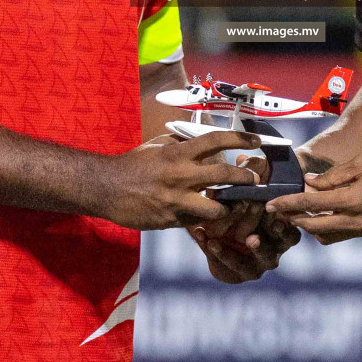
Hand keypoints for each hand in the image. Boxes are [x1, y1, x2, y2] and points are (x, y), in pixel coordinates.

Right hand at [99, 131, 260, 229]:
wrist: (105, 188)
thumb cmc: (132, 164)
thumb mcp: (157, 146)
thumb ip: (180, 145)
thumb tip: (201, 143)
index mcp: (178, 153)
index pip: (216, 141)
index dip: (240, 140)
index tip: (256, 142)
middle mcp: (181, 176)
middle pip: (224, 175)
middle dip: (245, 178)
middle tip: (254, 180)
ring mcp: (177, 200)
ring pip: (216, 207)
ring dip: (229, 207)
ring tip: (234, 205)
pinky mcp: (171, 220)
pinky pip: (196, 221)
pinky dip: (205, 219)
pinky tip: (208, 216)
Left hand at [189, 158, 300, 282]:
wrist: (224, 218)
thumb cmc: (247, 195)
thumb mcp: (249, 181)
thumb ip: (249, 172)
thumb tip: (242, 159)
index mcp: (283, 230)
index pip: (291, 234)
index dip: (285, 230)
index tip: (277, 222)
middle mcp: (273, 249)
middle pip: (271, 252)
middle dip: (261, 246)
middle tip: (251, 239)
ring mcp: (256, 263)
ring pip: (250, 265)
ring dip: (234, 256)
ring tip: (216, 244)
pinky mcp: (238, 272)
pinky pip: (228, 269)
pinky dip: (217, 255)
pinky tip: (205, 240)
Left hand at [266, 149, 361, 243]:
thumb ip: (334, 176)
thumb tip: (310, 183)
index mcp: (353, 201)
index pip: (311, 205)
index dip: (288, 205)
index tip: (270, 204)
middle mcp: (356, 221)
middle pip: (314, 227)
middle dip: (294, 219)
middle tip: (279, 210)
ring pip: (327, 236)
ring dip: (310, 226)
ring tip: (298, 211)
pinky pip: (340, 234)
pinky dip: (326, 227)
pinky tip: (322, 213)